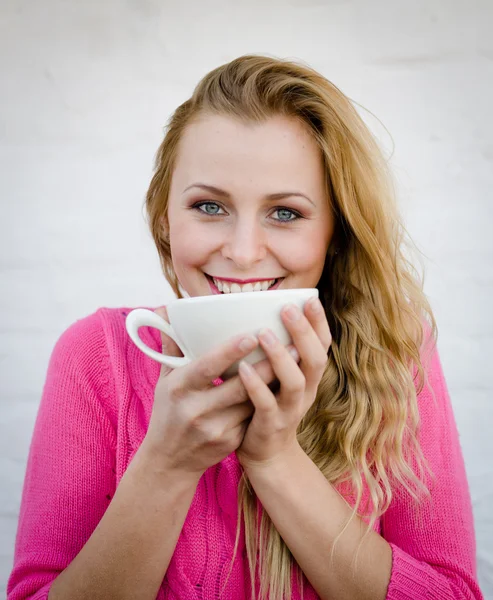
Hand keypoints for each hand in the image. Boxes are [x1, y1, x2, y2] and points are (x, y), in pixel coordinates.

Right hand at [139, 307, 300, 479]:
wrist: (169, 461)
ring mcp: (214, 429)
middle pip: (239, 386)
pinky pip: (253, 417)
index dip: (230, 352)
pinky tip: (286, 387)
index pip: (207, 367)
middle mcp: (196, 409)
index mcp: (179, 387)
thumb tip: (166, 309)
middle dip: (267, 365)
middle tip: (293, 343)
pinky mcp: (230, 443)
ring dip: (274, 383)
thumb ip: (171, 346)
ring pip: (252, 402)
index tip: (253, 335)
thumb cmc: (169, 410)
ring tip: (297, 361)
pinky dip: (268, 401)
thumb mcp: (164, 380)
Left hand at [236, 297, 331, 469]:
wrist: (267, 454)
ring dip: (280, 356)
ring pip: (295, 381)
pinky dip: (256, 385)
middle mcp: (307, 391)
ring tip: (264, 333)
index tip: (310, 299)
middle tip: (287, 308)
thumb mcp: (281, 378)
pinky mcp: (271, 425)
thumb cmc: (269, 405)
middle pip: (315, 360)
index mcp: (310, 376)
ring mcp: (290, 409)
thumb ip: (279, 352)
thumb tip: (262, 313)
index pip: (323, 346)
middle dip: (303, 333)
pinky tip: (243, 368)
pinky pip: (266, 404)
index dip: (320, 323)